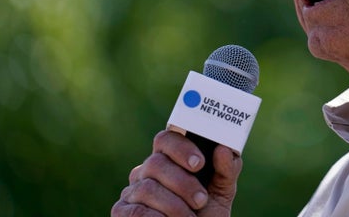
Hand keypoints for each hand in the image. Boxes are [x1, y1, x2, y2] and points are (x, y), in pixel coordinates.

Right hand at [111, 130, 242, 216]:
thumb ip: (227, 170)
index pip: (166, 139)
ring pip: (147, 188)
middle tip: (201, 199)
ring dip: (174, 205)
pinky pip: (136, 211)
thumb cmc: (207, 212)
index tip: (199, 163)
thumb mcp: (222, 191)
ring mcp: (132, 192)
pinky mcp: (122, 212)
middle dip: (182, 183)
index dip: (181, 147)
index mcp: (169, 159)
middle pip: (156, 163)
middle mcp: (146, 171)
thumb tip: (224, 149)